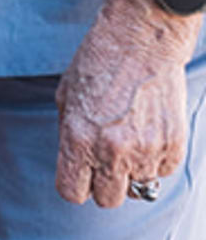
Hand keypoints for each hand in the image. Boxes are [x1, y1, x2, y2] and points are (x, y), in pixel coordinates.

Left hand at [56, 0, 191, 208]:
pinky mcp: (172, 143)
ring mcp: (145, 149)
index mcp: (78, 139)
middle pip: (107, 199)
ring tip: (131, 138)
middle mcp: (111, 151)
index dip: (75, 184)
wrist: (141, 40)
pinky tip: (150, 133)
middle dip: (104, 183)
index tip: (81, 174)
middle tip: (107, 160)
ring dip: (134, 170)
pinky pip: (163, 171)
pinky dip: (157, 160)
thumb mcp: (66, 96)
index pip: (72, 192)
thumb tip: (75, 161)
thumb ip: (69, 133)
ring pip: (139, 187)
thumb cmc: (99, 62)